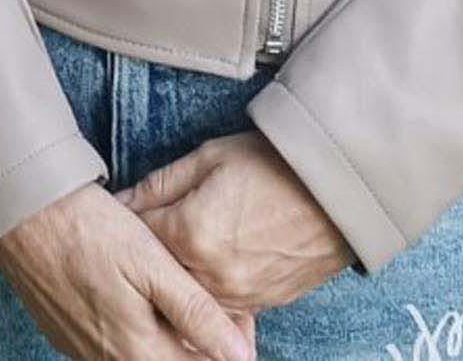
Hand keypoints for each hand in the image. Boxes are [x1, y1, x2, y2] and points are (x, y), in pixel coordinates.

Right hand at [0, 181, 255, 360]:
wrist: (18, 212)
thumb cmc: (88, 229)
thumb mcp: (151, 263)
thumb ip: (196, 312)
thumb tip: (242, 356)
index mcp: (139, 350)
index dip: (226, 345)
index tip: (238, 316)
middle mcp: (109, 360)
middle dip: (197, 342)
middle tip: (210, 301)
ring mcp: (81, 350)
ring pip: (139, 355)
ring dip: (164, 336)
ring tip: (170, 293)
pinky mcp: (62, 334)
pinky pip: (109, 346)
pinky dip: (132, 329)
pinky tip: (131, 295)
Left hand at [121, 135, 353, 315]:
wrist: (341, 191)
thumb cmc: (275, 164)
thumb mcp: (209, 158)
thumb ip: (160, 184)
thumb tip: (121, 202)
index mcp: (190, 234)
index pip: (137, 235)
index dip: (128, 219)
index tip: (121, 210)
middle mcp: (210, 275)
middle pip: (159, 271)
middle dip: (149, 251)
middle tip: (149, 229)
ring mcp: (239, 296)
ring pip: (189, 293)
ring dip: (178, 275)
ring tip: (184, 245)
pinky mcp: (263, 304)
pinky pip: (222, 304)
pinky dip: (210, 288)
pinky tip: (212, 264)